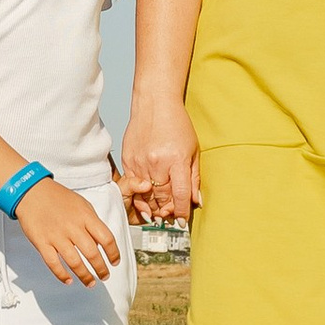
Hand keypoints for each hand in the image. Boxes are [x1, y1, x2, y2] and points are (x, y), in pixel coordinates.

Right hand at [14, 179, 120, 288]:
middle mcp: (73, 227)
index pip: (107, 238)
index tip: (115, 262)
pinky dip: (62, 275)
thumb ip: (92, 222)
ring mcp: (56, 236)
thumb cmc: (58, 197)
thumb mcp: (82, 204)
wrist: (32, 191)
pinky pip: (53, 263)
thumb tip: (102, 242)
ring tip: (90, 283)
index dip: (114, 253)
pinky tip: (68, 280)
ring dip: (85, 276)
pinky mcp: (42, 242)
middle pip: (92, 253)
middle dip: (101, 269)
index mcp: (85, 216)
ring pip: (75, 262)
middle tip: (105, 276)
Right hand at [120, 100, 200, 222]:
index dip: (181, 212)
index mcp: (176, 160)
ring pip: (145, 195)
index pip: (180, 195)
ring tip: (159, 210)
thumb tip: (196, 201)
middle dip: (167, 211)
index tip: (182, 220)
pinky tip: (147, 196)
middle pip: (161, 198)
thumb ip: (194, 178)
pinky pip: (133, 185)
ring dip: (153, 206)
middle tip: (170, 216)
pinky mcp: (128, 159)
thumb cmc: (176, 124)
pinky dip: (140, 194)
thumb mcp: (193, 150)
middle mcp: (157, 162)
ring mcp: (140, 161)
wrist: (154, 104)